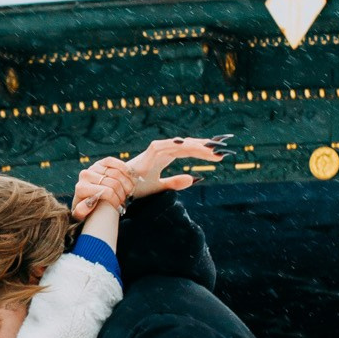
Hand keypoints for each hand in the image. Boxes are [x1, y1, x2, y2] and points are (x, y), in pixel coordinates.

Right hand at [85, 138, 222, 204]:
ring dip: (194, 146)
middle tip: (222, 149)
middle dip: (203, 146)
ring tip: (212, 150)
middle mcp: (160, 152)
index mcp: (163, 157)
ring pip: (177, 144)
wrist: (116, 192)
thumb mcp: (159, 188)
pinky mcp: (146, 156)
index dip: (202, 151)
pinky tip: (187, 146)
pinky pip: (162, 147)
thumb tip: (194, 179)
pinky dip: (174, 145)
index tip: (219, 155)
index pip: (187, 151)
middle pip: (185, 145)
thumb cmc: (134, 190)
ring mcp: (153, 152)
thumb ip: (174, 183)